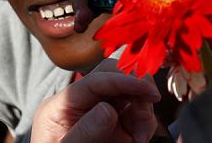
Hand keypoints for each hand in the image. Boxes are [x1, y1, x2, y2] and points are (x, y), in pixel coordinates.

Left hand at [31, 59, 159, 142]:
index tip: (146, 90)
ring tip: (139, 137)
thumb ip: (85, 130)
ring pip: (129, 92)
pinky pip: (136, 112)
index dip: (122, 80)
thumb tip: (109, 110)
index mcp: (63, 103)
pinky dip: (145, 121)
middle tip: (148, 107)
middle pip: (113, 75)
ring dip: (143, 108)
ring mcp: (100, 112)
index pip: (94, 80)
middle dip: (136, 86)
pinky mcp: (115, 125)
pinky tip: (139, 138)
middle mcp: (83, 102)